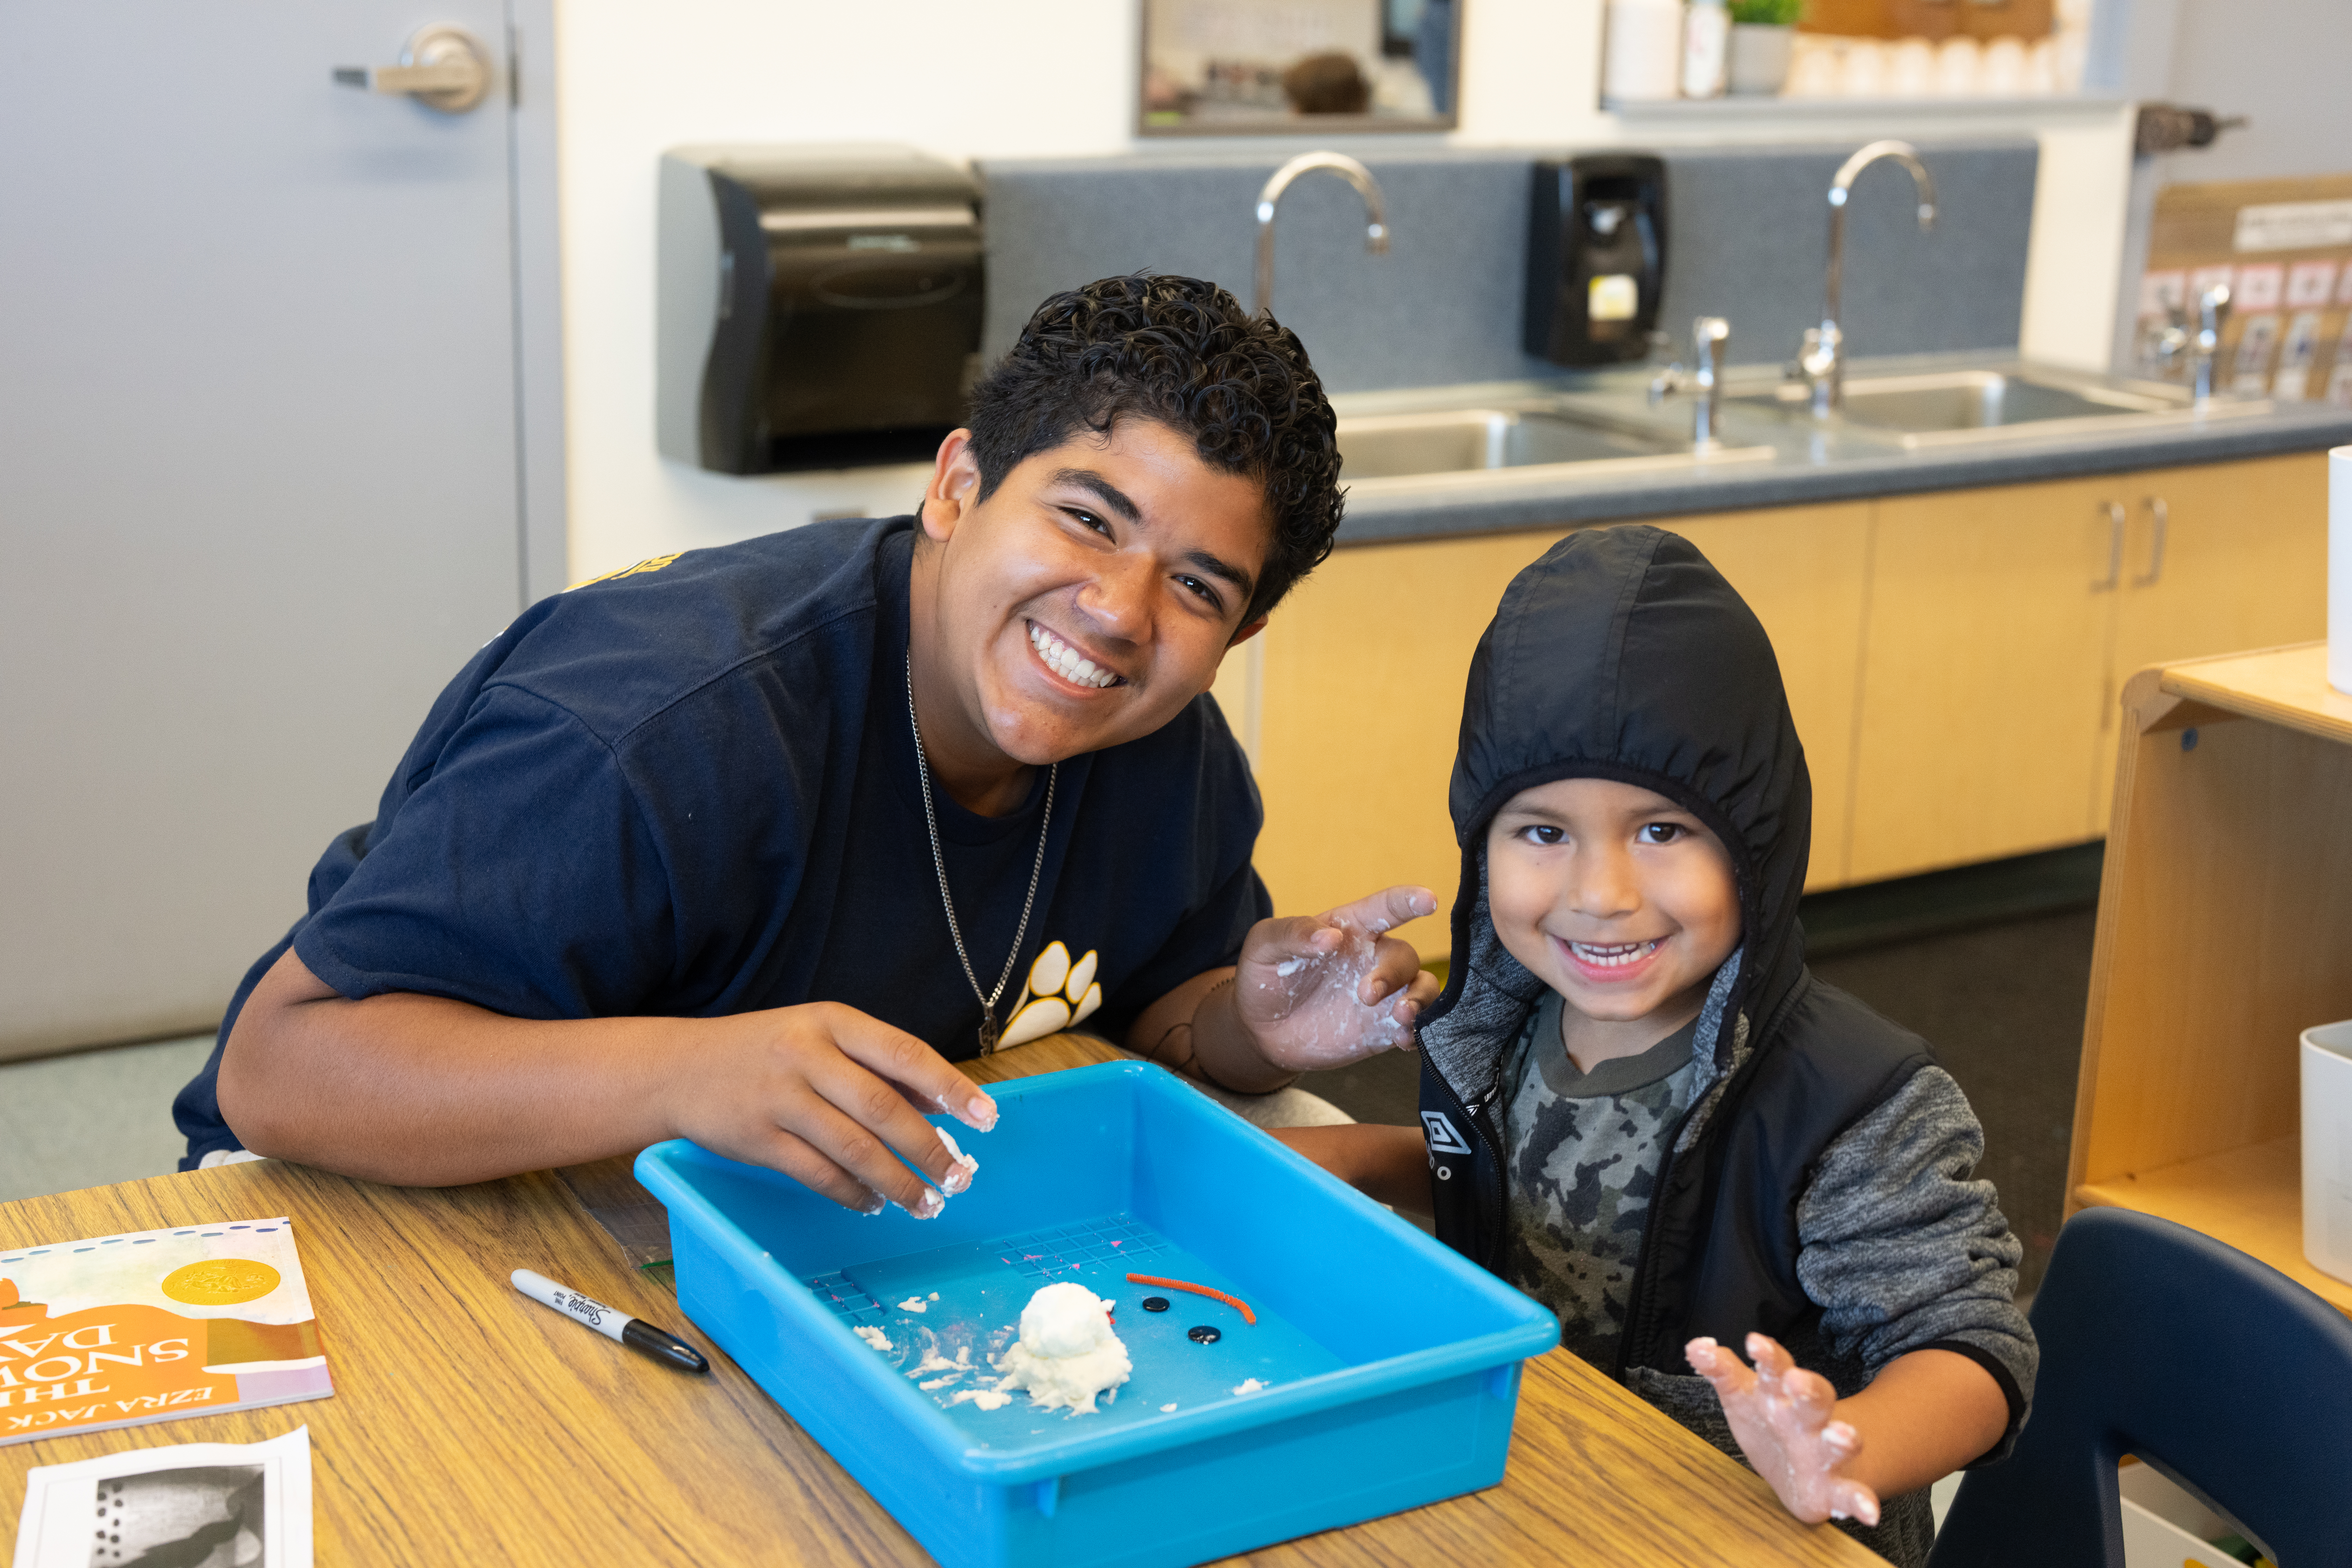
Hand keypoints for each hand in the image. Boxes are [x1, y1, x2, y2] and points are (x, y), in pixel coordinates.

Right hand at [663, 1001, 999, 1217]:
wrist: (679, 1068)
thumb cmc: (766, 1052)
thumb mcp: (821, 1037)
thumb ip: (878, 1065)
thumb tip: (943, 1103)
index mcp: (832, 1021)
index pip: (905, 1053)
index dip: (951, 1087)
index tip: (986, 1117)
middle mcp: (807, 1055)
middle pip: (883, 1107)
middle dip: (929, 1148)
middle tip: (959, 1176)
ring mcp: (779, 1098)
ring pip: (853, 1148)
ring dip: (897, 1181)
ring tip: (925, 1202)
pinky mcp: (757, 1139)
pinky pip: (818, 1174)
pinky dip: (852, 1194)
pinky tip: (873, 1203)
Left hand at [1235, 886, 1441, 1071]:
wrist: (1261, 1031)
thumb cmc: (1264, 977)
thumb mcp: (1264, 946)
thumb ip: (1293, 933)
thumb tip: (1331, 937)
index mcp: (1350, 929)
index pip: (1386, 908)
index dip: (1409, 900)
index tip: (1428, 900)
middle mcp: (1373, 958)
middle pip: (1405, 956)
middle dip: (1394, 973)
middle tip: (1366, 994)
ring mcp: (1384, 995)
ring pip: (1423, 987)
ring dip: (1419, 1000)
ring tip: (1402, 1016)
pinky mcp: (1383, 1028)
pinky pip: (1415, 1027)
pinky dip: (1417, 1032)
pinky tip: (1403, 1039)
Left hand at [1687, 1333, 1880, 1526]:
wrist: (1802, 1467)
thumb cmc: (1769, 1422)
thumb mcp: (1743, 1396)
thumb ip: (1722, 1372)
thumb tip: (1695, 1345)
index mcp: (1783, 1393)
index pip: (1777, 1368)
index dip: (1768, 1355)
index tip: (1754, 1342)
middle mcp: (1808, 1419)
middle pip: (1814, 1398)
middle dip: (1807, 1387)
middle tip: (1796, 1380)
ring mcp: (1825, 1454)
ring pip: (1839, 1443)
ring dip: (1843, 1438)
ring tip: (1843, 1435)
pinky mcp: (1834, 1490)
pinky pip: (1852, 1495)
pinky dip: (1862, 1503)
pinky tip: (1870, 1513)